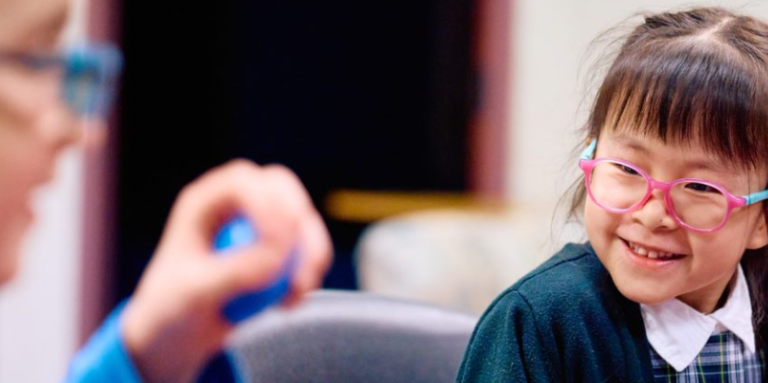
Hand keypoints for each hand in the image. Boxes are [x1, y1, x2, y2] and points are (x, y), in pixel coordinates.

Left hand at [120, 160, 331, 382]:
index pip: (242, 183)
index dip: (267, 205)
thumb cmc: (171, 308)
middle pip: (281, 188)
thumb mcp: (196, 291)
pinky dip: (309, 274)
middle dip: (301, 219)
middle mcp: (234, 205)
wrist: (176, 335)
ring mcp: (259, 224)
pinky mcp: (277, 250)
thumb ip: (235, 272)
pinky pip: (307, 250)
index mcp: (204, 202)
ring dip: (312, 252)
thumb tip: (278, 258)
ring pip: (302, 219)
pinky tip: (289, 305)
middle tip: (308, 258)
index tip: (280, 244)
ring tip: (300, 292)